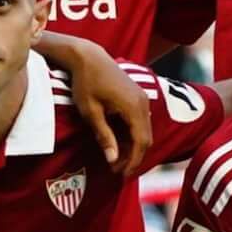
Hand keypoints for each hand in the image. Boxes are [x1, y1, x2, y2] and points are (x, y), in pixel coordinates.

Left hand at [38, 37, 153, 169]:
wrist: (88, 56)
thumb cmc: (86, 82)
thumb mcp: (91, 112)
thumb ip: (104, 136)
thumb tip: (113, 159)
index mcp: (133, 107)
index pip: (140, 142)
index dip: (133, 161)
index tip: (121, 174)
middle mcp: (143, 103)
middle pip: (146, 138)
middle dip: (134, 157)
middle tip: (117, 170)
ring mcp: (142, 98)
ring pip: (145, 130)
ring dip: (133, 146)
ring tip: (116, 158)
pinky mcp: (138, 96)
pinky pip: (141, 121)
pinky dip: (133, 135)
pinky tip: (119, 142)